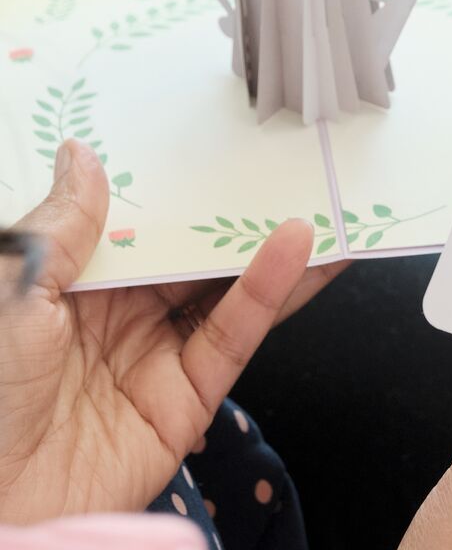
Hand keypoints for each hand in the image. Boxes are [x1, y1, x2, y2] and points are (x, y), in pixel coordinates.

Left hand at [0, 139, 346, 522]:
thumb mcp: (7, 290)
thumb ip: (59, 227)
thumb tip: (81, 156)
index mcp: (72, 288)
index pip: (138, 229)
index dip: (176, 192)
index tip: (213, 149)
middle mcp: (121, 318)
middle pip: (193, 256)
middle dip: (238, 217)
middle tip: (288, 169)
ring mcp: (157, 357)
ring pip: (227, 291)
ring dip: (274, 249)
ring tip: (322, 202)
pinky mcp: (188, 399)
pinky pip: (235, 335)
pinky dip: (271, 290)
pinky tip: (297, 249)